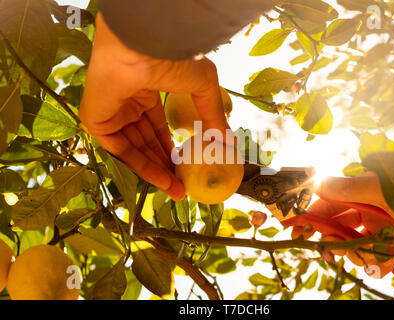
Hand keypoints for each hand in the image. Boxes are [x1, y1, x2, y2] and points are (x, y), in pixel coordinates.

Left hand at [80, 14, 228, 200]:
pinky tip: (165, 182)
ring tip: (177, 190)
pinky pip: (121, 150)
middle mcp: (126, 101)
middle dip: (164, 163)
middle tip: (182, 184)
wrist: (142, 47)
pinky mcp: (96, 120)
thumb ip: (212, 116)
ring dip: (156, 170)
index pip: (155, 124)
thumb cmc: (171, 58)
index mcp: (145, 87)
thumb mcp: (202, 88)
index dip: (170, 146)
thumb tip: (228, 141)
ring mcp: (110, 111)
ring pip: (134, 148)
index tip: (185, 164)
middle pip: (145, 140)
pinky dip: (143, 168)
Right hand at [282, 172, 393, 276]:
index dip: (310, 215)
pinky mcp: (391, 249)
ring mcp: (379, 232)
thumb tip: (318, 183)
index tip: (296, 230)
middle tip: (330, 254)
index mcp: (363, 194)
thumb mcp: (388, 192)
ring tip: (379, 258)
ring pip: (352, 248)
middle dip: (332, 242)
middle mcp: (367, 212)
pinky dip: (379, 265)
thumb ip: (352, 187)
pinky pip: (373, 261)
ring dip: (361, 256)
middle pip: (336, 229)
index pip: (327, 203)